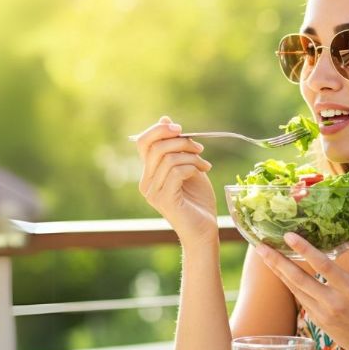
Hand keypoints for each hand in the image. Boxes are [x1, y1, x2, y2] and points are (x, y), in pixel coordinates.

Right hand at [135, 116, 216, 243]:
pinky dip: (192, 167)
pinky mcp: (164, 200)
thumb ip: (178, 147)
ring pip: (168, 158)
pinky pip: (176, 172)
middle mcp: (146, 183)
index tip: (180, 129)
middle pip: (155, 147)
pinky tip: (202, 173)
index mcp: (149, 173)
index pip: (143, 143)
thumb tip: (165, 119)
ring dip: (191, 156)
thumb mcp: (189, 166)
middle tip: (200, 149)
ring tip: (205, 165)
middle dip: (181, 142)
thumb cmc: (198, 200)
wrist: (205, 230)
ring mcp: (153, 193)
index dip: (159, 130)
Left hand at [255, 229, 348, 349]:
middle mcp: (334, 302)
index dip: (304, 250)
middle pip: (299, 279)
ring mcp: (322, 314)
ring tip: (263, 254)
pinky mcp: (317, 321)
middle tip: (260, 246)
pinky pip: (300, 298)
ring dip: (277, 271)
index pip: (323, 266)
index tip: (288, 236)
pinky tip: (279, 271)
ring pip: (294, 289)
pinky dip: (289, 283)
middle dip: (277, 261)